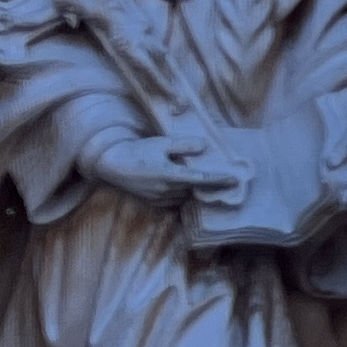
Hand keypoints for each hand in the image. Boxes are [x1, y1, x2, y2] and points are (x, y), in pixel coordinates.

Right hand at [86, 131, 210, 201]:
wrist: (111, 165)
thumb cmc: (137, 151)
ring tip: (201, 178)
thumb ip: (183, 145)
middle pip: (195, 189)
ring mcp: (160, 199)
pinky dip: (182, 193)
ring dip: (193, 189)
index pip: (201, 179)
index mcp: (169, 175)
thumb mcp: (161, 143)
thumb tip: (204, 146)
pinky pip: (175, 201)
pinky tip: (184, 185)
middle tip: (222, 177)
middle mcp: (166, 191)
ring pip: (186, 196)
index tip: (235, 179)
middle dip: (207, 184)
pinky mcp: (154, 203)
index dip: (219, 179)